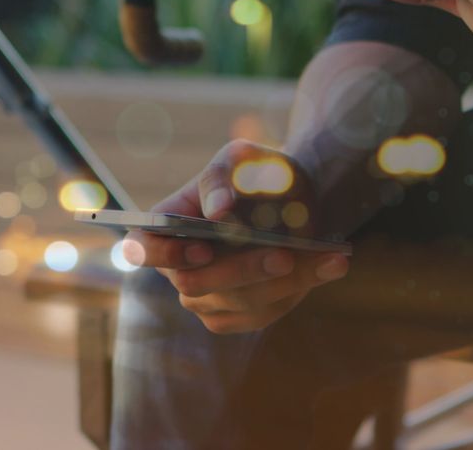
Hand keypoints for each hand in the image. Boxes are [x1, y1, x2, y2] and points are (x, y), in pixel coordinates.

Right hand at [123, 139, 349, 333]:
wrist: (293, 195)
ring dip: (285, 281)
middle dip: (243, 270)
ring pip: (239, 302)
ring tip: (330, 257)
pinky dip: (301, 289)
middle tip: (283, 255)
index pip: (141, 249)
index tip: (201, 247)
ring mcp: (207, 296)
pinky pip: (264, 313)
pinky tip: (331, 266)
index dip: (164, 255)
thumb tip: (219, 210)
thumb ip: (222, 178)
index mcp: (167, 225)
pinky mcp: (240, 314)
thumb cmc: (256, 171)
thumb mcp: (239, 158)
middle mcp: (180, 266)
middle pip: (196, 284)